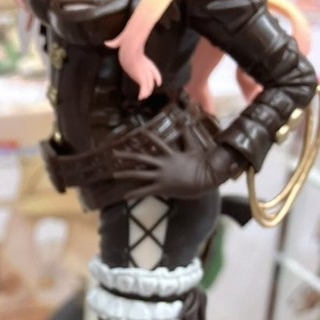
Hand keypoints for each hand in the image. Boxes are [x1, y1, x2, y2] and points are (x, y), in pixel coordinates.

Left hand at [113, 142, 240, 201]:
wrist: (205, 178)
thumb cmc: (202, 165)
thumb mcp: (195, 149)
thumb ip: (189, 137)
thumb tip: (188, 122)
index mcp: (170, 155)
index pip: (157, 142)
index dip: (149, 136)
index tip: (140, 132)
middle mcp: (162, 164)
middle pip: (140, 158)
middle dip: (127, 156)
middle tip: (114, 154)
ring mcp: (160, 176)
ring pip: (139, 174)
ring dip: (125, 174)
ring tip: (114, 174)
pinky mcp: (161, 187)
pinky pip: (145, 191)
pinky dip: (134, 193)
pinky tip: (124, 196)